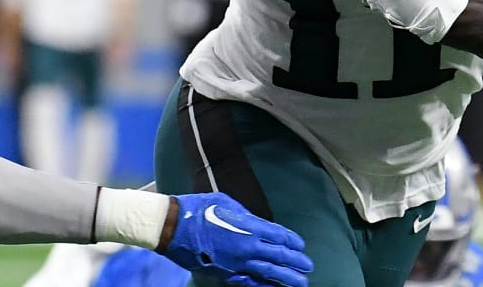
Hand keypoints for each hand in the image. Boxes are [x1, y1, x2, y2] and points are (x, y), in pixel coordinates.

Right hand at [161, 193, 311, 286]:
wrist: (173, 228)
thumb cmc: (197, 210)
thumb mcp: (225, 203)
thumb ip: (244, 215)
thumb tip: (254, 222)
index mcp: (249, 227)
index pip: (279, 236)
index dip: (292, 242)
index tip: (301, 246)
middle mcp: (247, 247)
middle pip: (279, 257)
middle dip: (296, 262)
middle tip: (308, 266)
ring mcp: (237, 264)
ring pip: (269, 273)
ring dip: (287, 278)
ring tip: (301, 283)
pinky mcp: (226, 274)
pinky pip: (251, 282)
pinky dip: (264, 286)